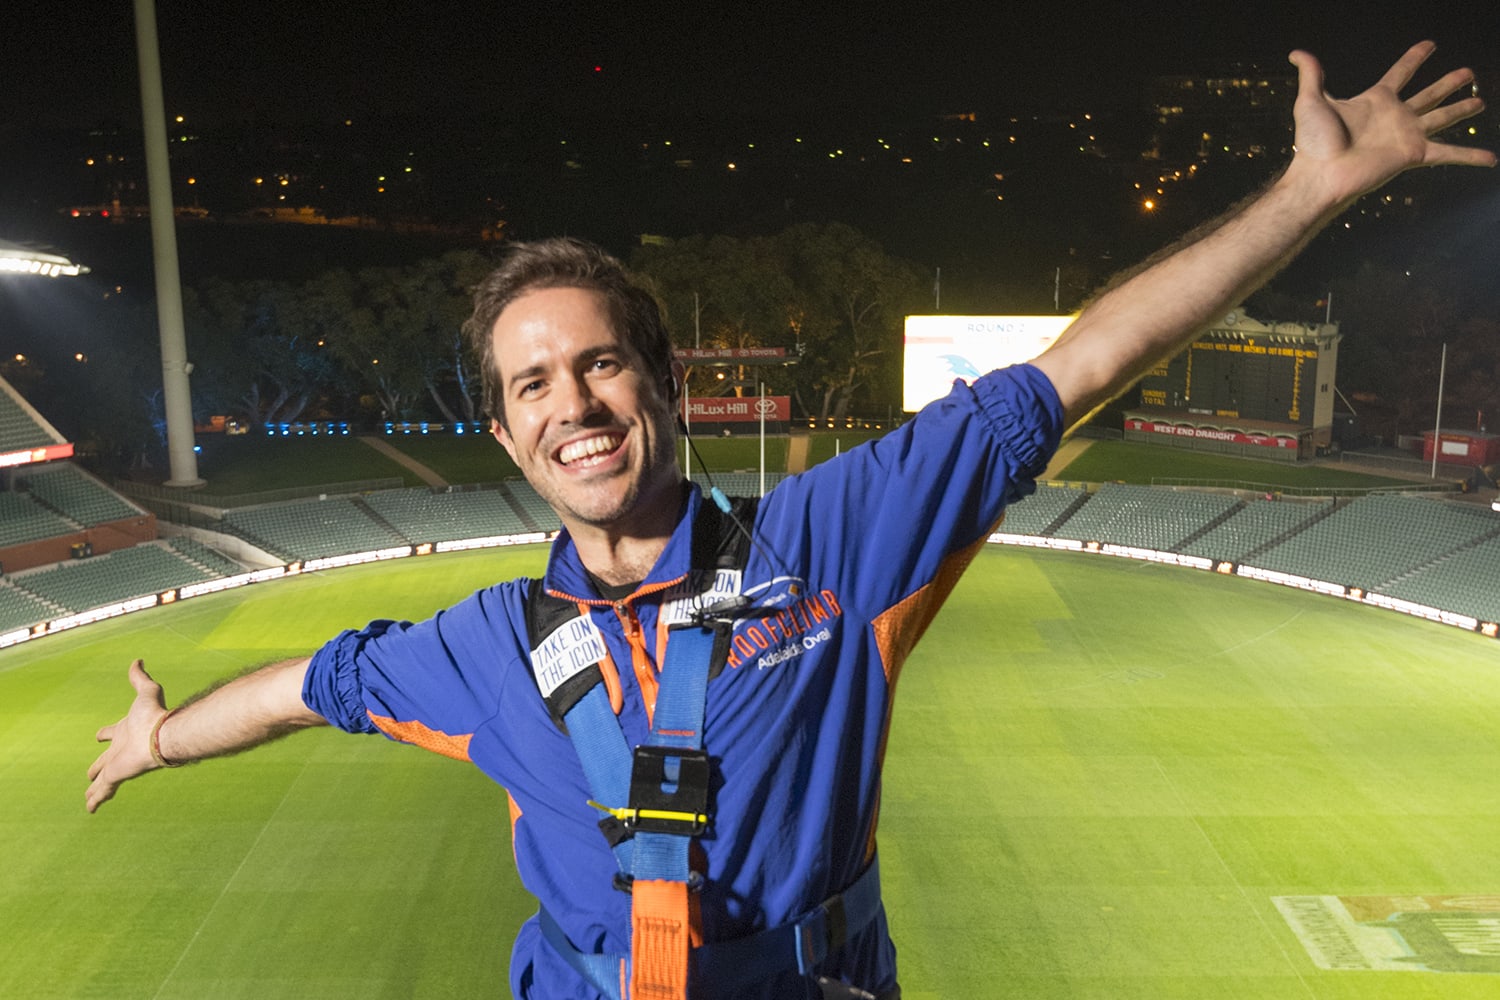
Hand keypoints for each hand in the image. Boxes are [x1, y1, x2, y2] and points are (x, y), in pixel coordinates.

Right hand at [87, 659, 168, 812]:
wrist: (162, 735)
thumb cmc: (155, 714)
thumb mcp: (146, 691)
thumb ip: (140, 677)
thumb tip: (138, 659)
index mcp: (125, 732)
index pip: (112, 734)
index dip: (105, 734)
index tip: (98, 735)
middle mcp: (121, 750)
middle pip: (105, 760)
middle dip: (98, 766)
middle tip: (91, 773)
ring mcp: (118, 765)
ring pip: (102, 780)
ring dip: (96, 788)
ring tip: (89, 796)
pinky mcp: (116, 777)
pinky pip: (102, 791)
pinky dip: (96, 800)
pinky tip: (91, 809)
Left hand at [1287, 41, 1494, 204]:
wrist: (1320, 174)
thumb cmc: (1313, 142)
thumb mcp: (1311, 100)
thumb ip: (1311, 74)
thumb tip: (1296, 53)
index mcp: (1376, 100)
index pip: (1400, 73)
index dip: (1415, 58)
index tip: (1430, 45)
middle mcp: (1396, 116)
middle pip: (1429, 94)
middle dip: (1449, 83)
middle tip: (1468, 72)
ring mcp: (1407, 135)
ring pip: (1443, 117)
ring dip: (1463, 109)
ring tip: (1481, 102)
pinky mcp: (1414, 154)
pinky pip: (1449, 154)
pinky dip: (1470, 156)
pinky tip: (1491, 158)